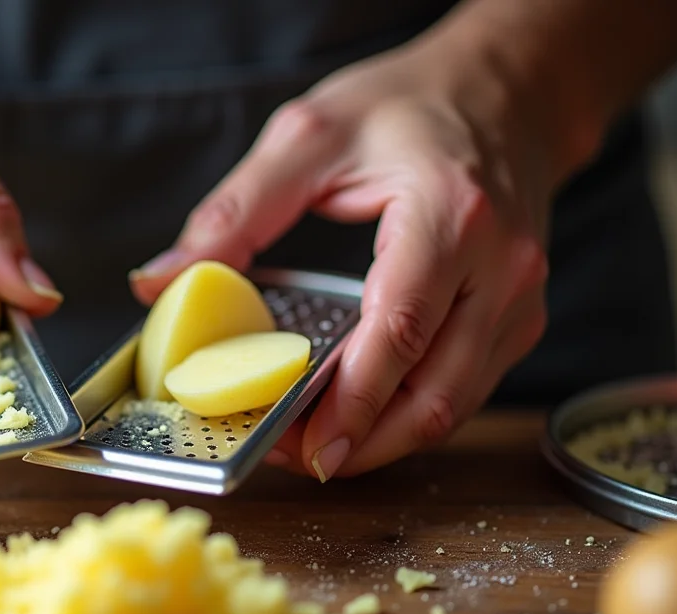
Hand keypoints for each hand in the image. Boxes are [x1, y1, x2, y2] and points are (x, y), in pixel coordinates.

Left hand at [129, 36, 562, 480]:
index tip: (303, 447)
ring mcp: (518, 298)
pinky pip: (464, 390)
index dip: (350, 401)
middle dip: (361, 442)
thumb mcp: (308, 137)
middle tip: (291, 458)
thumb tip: (159, 280)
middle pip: (435, 391)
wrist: (507, 91)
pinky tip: (356, 418)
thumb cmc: (410, 107)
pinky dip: (409, 416)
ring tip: (312, 447)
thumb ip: (233, 213)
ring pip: (454, 405)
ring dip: (383, 440)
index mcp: (449, 213)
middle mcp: (499, 266)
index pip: (399, 329)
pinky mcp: (517, 318)